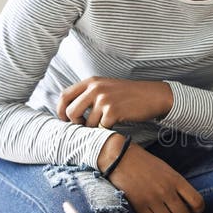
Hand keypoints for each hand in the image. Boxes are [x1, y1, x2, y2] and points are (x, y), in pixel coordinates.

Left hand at [57, 77, 172, 126]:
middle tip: (85, 126)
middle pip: (70, 112)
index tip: (65, 120)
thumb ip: (88, 93)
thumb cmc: (128, 94)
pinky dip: (107, 130)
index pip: (64, 96)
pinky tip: (115, 125)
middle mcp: (95, 88)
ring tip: (105, 124)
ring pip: (87, 123)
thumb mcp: (105, 86)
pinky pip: (101, 128)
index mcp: (91, 82)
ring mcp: (104, 100)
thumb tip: (68, 109)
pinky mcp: (114, 111)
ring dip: (95, 128)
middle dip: (75, 124)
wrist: (152, 96)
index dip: (60, 111)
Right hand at [104, 142, 204, 212]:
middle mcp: (166, 190)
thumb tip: (188, 204)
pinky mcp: (138, 206)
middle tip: (173, 212)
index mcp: (176, 179)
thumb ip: (177, 185)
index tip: (193, 210)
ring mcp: (152, 199)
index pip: (197, 201)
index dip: (198, 209)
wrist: (119, 157)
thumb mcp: (166, 170)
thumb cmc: (144, 163)